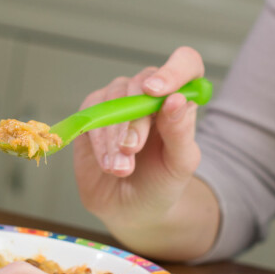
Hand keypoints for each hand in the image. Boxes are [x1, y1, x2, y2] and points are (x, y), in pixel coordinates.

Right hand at [73, 46, 213, 255]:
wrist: (131, 209)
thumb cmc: (162, 183)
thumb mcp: (180, 164)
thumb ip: (181, 132)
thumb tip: (176, 99)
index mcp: (179, 99)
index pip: (184, 63)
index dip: (173, 70)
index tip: (157, 92)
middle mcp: (148, 94)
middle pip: (140, 83)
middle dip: (134, 120)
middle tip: (132, 150)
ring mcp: (117, 102)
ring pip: (112, 99)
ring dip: (114, 136)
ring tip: (121, 168)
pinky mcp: (91, 116)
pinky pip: (90, 115)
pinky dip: (98, 141)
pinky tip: (108, 164)